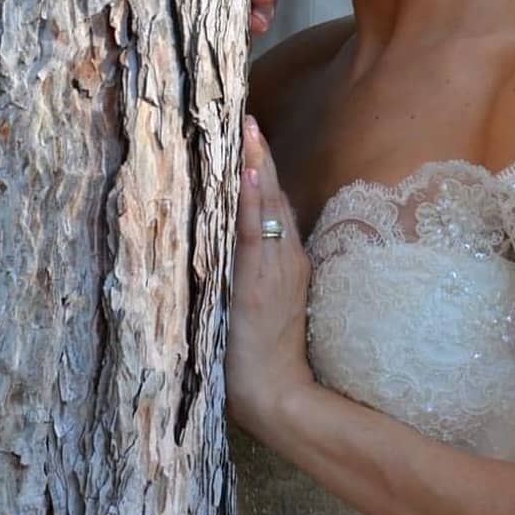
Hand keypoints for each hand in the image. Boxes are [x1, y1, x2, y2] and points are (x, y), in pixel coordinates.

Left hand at [225, 113, 314, 440]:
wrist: (280, 397)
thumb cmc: (265, 365)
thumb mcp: (262, 313)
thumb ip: (252, 281)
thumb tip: (226, 259)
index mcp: (288, 265)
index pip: (275, 209)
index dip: (264, 174)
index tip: (252, 139)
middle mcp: (287, 259)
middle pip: (273, 197)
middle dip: (260, 156)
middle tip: (247, 117)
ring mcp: (275, 267)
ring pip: (266, 206)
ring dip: (255, 165)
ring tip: (247, 129)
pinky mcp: (259, 280)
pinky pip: (253, 230)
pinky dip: (249, 200)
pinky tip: (244, 172)